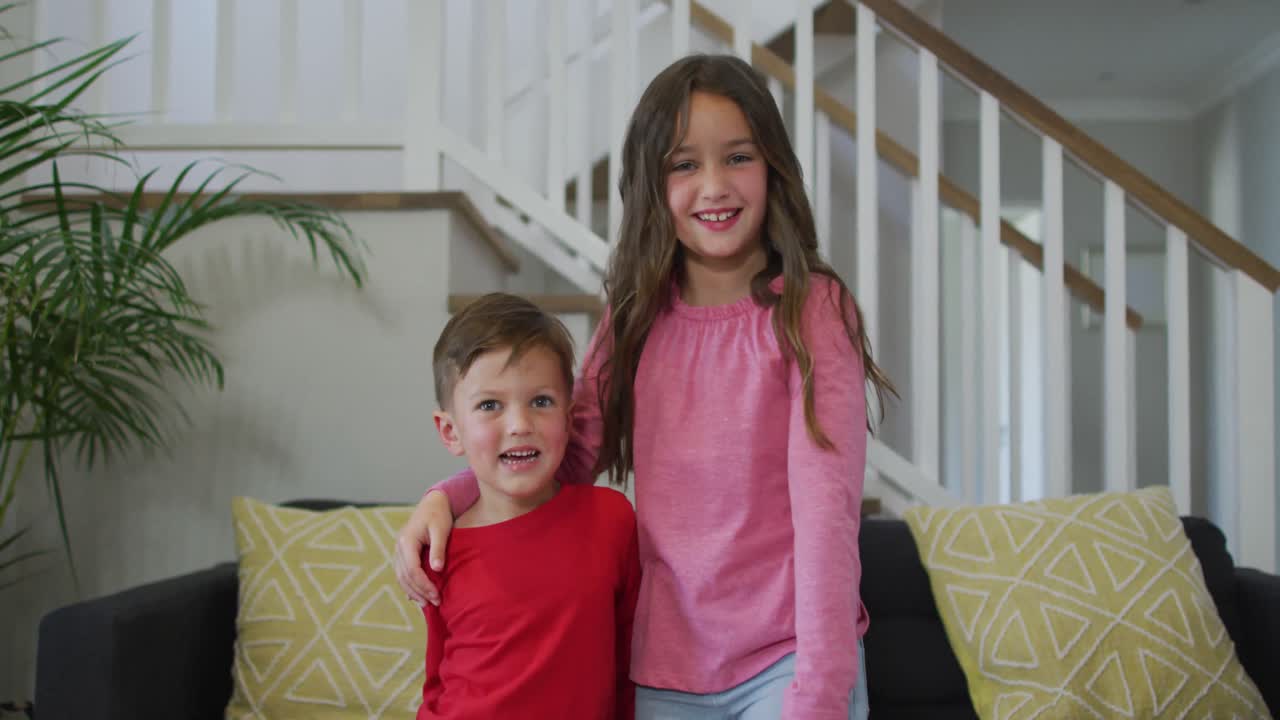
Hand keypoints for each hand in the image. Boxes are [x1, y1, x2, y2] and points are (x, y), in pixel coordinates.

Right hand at [394, 491, 453, 605]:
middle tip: (435, 603)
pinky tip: (416, 595)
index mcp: (406, 541)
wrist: (433, 502)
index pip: (412, 570)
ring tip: (426, 603)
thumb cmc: (439, 515)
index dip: (424, 585)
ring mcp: (399, 550)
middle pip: (405, 576)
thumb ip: (438, 549)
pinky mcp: (403, 552)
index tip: (437, 595)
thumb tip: (437, 569)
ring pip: (401, 576)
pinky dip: (408, 585)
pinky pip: (402, 572)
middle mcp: (399, 547)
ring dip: (412, 591)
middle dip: (419, 591)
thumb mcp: (441, 530)